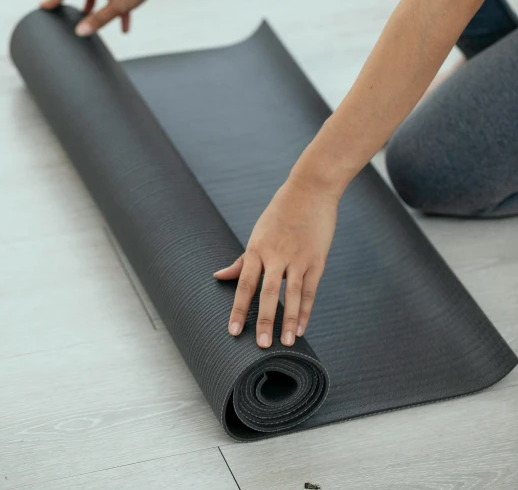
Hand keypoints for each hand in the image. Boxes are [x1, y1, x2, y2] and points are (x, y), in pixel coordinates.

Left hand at [214, 175, 338, 348]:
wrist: (310, 190)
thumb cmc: (280, 213)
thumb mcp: (258, 233)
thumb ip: (242, 260)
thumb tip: (219, 276)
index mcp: (258, 249)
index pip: (245, 284)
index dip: (238, 309)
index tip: (233, 332)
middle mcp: (276, 255)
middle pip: (267, 292)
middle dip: (263, 320)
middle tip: (260, 345)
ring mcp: (298, 258)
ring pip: (292, 294)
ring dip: (288, 320)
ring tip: (285, 343)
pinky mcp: (316, 260)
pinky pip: (310, 290)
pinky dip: (306, 310)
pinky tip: (302, 328)